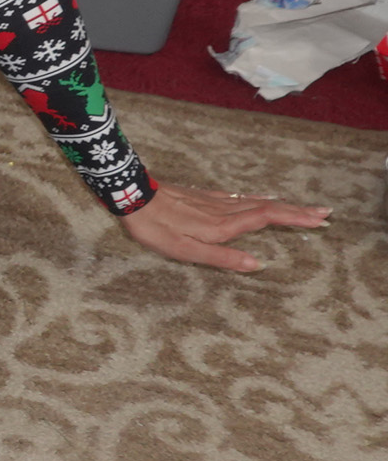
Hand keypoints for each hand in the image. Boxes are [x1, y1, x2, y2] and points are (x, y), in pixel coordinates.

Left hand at [118, 181, 329, 271]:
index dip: (295, 219)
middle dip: (298, 211)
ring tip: (305, 208)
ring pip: (257, 202)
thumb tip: (257, 264)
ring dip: (284, 205)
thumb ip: (222, 257)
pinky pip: (241, 197)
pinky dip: (260, 199)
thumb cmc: (157, 229)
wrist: (134, 198)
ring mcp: (215, 201)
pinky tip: (264, 198)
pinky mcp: (205, 197)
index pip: (268, 218)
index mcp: (224, 225)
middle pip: (269, 207)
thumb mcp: (186, 251)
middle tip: (326, 213)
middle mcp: (224, 210)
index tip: (321, 221)